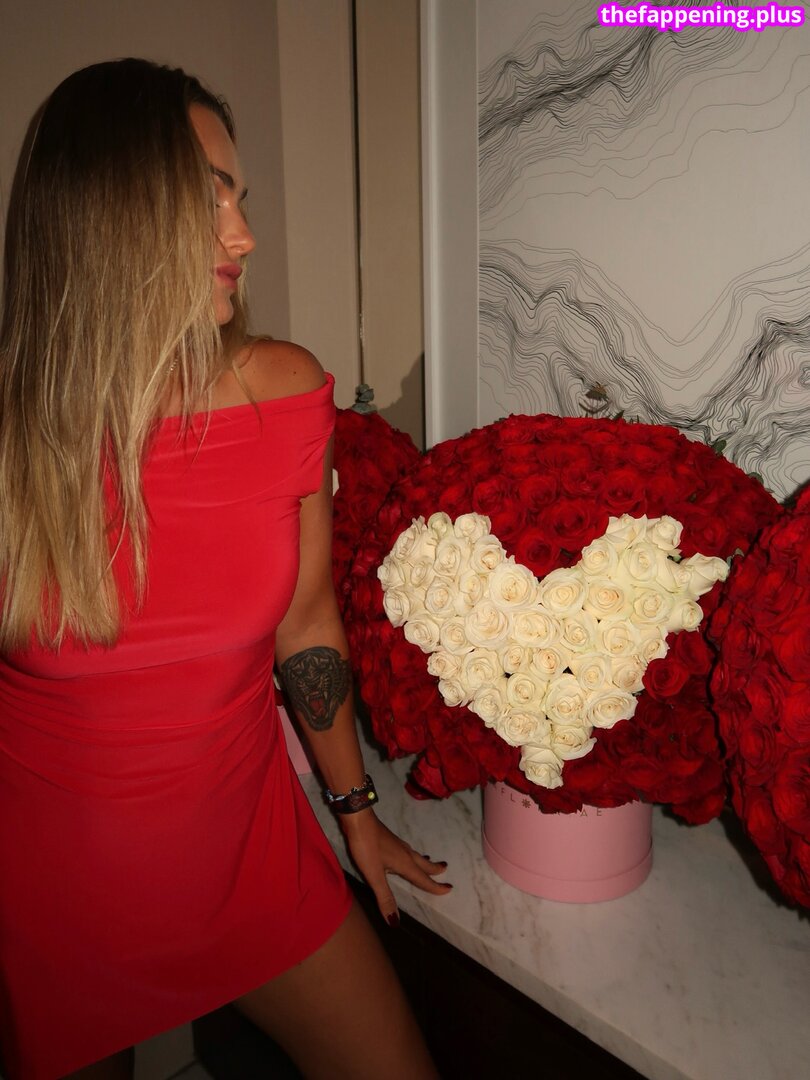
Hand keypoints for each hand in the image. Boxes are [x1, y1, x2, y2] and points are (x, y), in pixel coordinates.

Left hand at [338, 810, 450, 925]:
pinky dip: (413, 856)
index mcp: (405, 864)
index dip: (435, 886)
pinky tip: (405, 854)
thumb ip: (384, 897)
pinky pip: (407, 851)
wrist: (358, 820)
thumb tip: (395, 922)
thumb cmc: (367, 848)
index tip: (449, 888)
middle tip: (445, 869)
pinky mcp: (389, 839)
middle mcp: (405, 854)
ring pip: (416, 855)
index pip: (422, 879)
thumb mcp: (374, 876)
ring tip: (429, 861)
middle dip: (434, 868)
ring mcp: (397, 845)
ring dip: (424, 861)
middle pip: (423, 863)